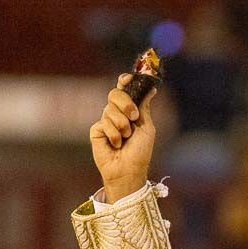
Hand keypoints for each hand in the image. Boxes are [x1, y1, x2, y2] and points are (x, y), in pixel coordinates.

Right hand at [89, 74, 156, 201]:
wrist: (129, 170)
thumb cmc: (140, 151)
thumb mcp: (147, 126)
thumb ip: (144, 106)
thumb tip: (152, 88)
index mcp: (130, 110)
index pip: (124, 90)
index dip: (124, 82)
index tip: (127, 78)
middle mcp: (117, 113)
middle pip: (115, 94)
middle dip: (125, 103)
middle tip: (134, 117)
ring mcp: (105, 121)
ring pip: (109, 109)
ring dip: (121, 125)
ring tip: (126, 138)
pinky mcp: (96, 131)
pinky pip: (102, 123)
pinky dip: (113, 135)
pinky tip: (116, 145)